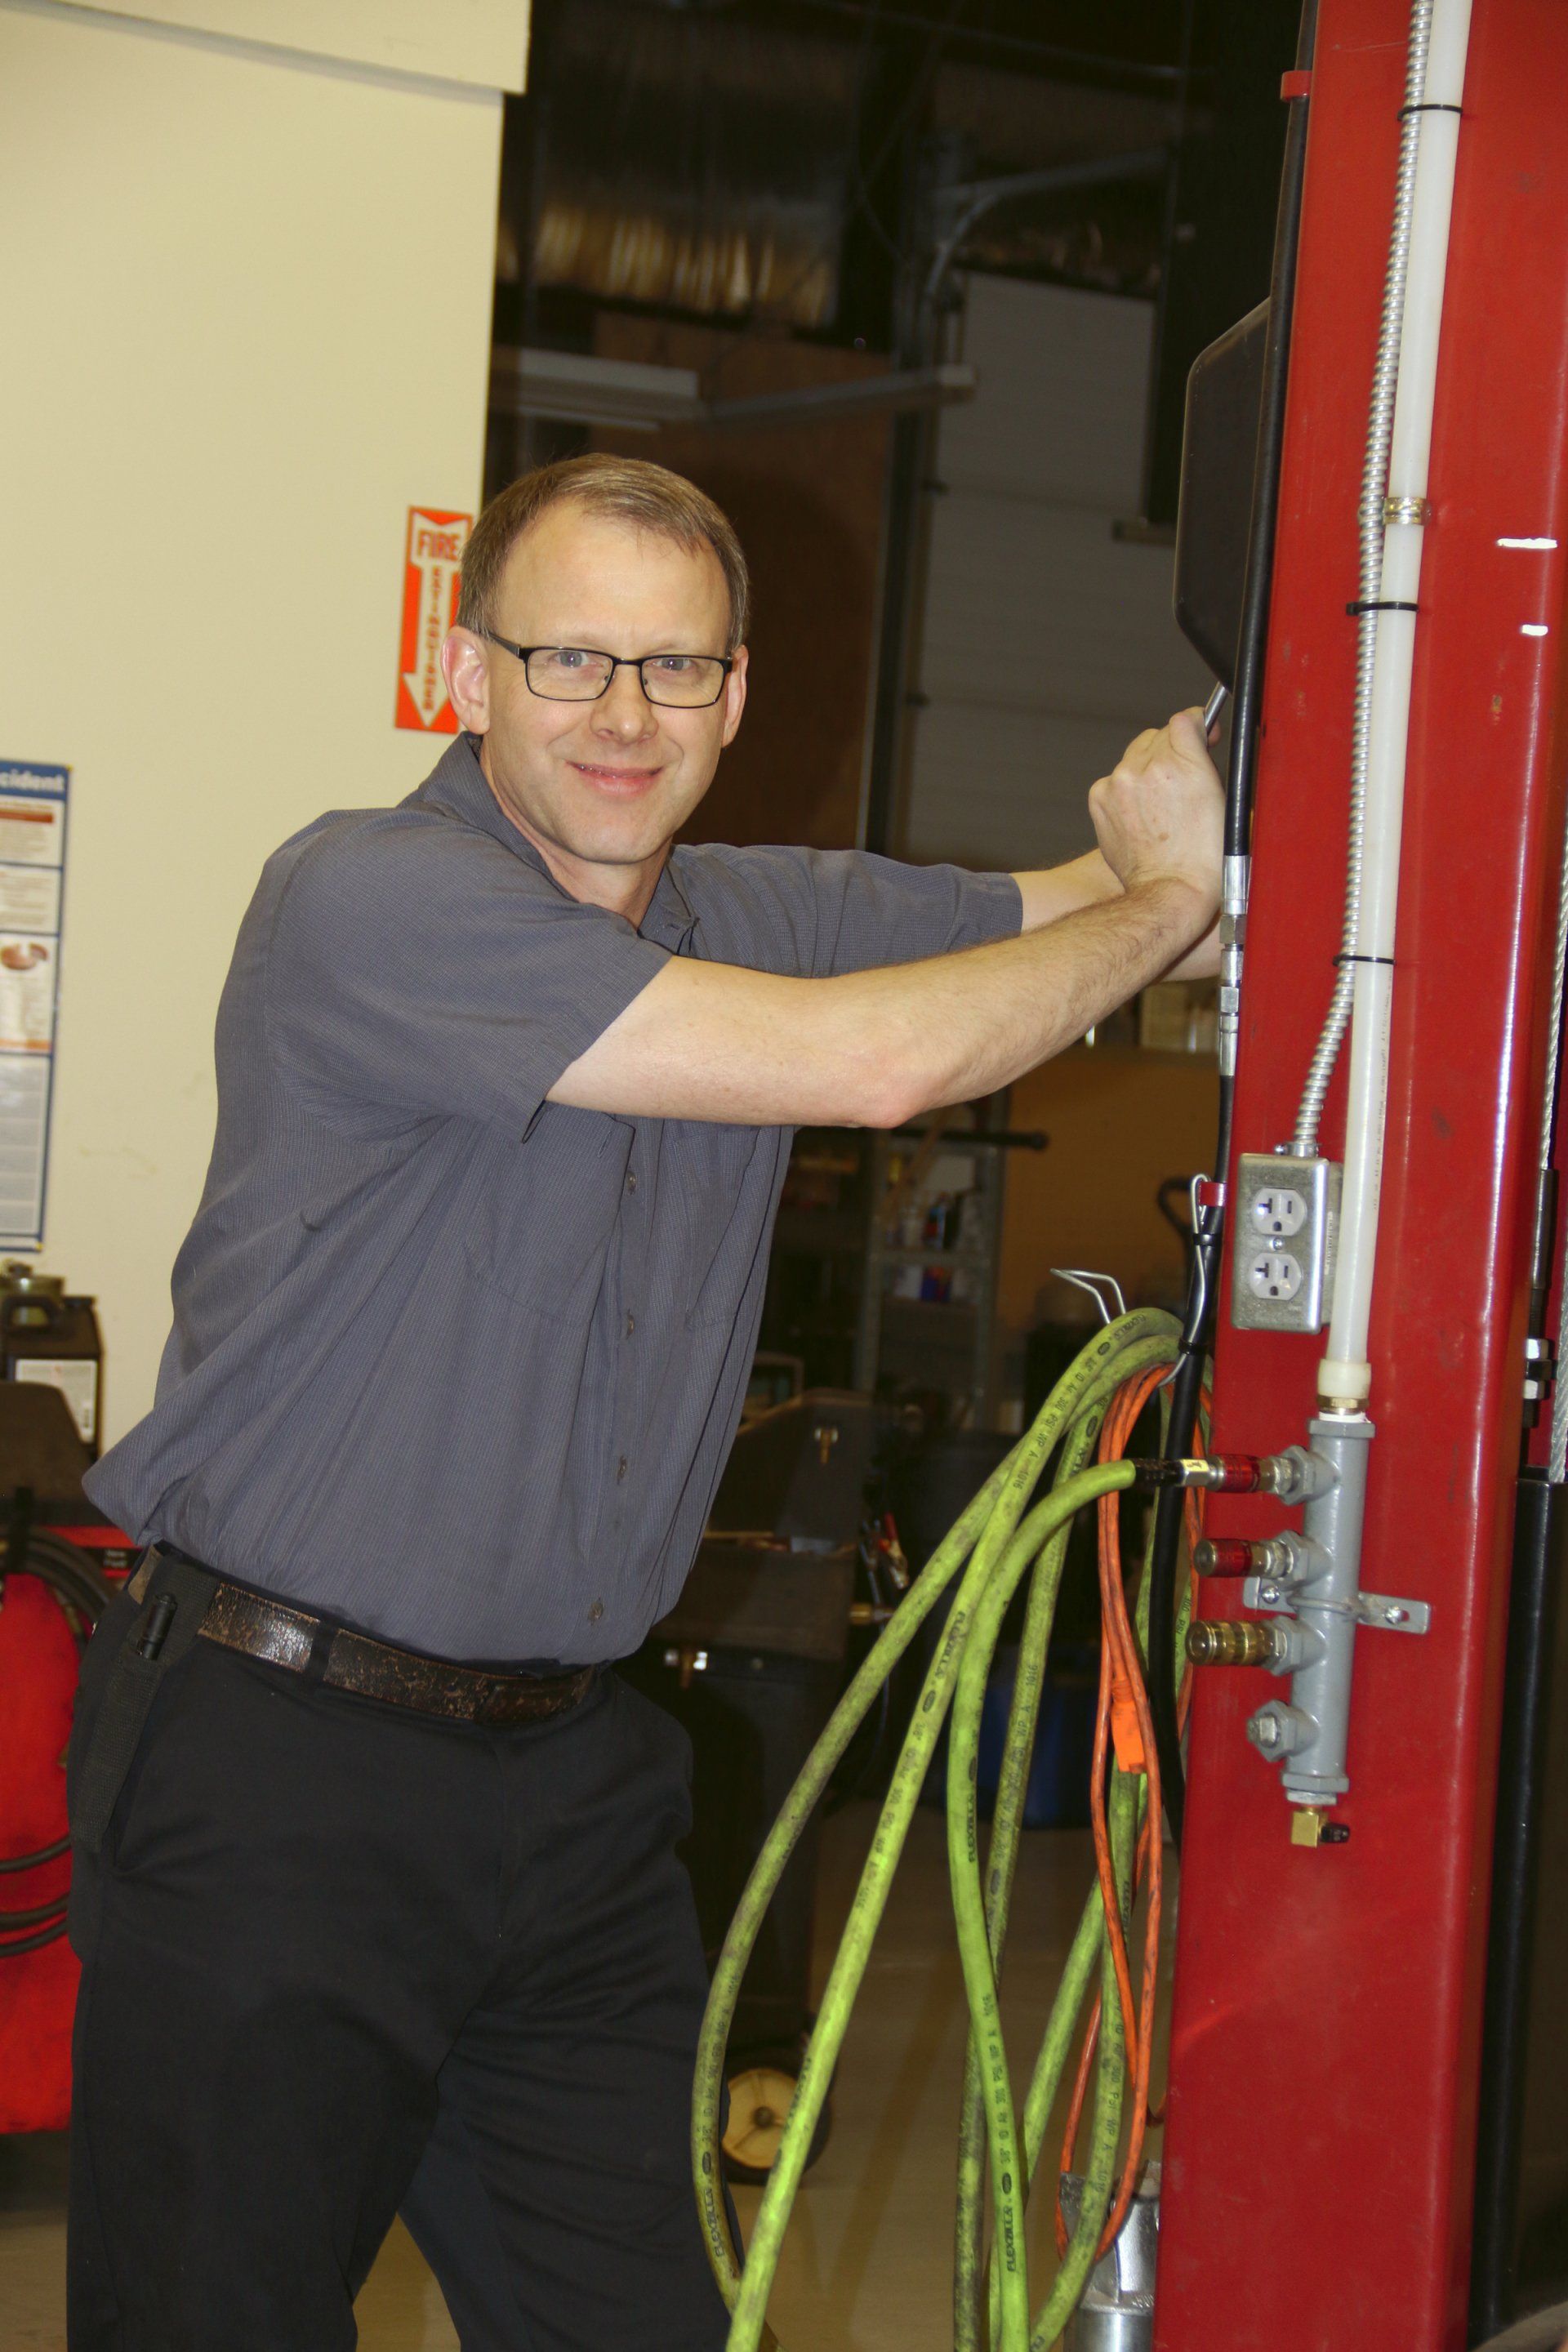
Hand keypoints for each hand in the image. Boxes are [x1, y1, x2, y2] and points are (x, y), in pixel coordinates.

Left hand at [1088, 709, 1223, 929]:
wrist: (1170, 892)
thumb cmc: (1205, 857)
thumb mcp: (1225, 800)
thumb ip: (1206, 758)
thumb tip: (1198, 733)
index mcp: (1183, 762)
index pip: (1185, 719)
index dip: (1198, 726)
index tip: (1204, 736)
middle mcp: (1147, 766)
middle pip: (1158, 736)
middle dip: (1172, 750)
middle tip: (1184, 779)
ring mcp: (1119, 782)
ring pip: (1134, 757)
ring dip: (1148, 770)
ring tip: (1163, 804)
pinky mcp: (1100, 798)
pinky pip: (1115, 779)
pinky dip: (1128, 789)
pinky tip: (1143, 813)